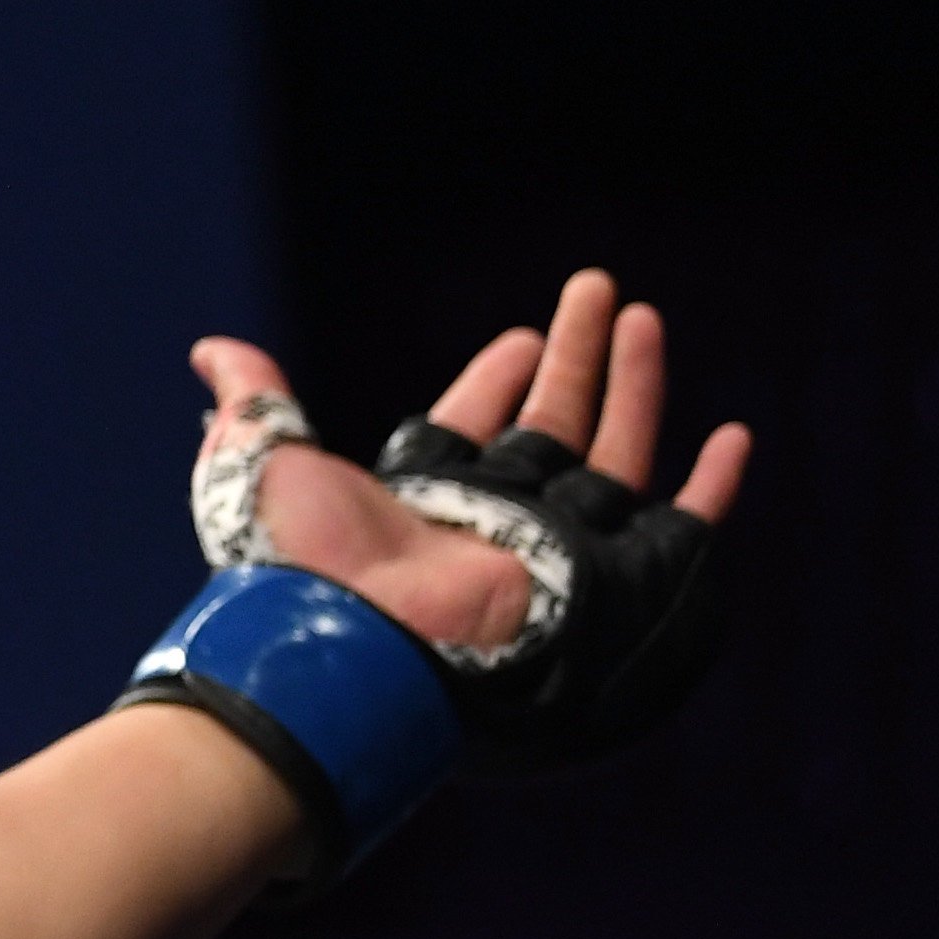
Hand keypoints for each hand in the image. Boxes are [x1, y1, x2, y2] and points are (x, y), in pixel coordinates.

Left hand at [193, 270, 748, 652]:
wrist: (370, 647)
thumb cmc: (307, 563)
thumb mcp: (263, 461)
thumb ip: (252, 401)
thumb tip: (209, 349)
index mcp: (423, 499)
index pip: (472, 426)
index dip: (496, 379)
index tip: (521, 338)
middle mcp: (493, 523)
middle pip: (550, 423)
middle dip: (575, 358)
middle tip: (596, 291)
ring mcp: (556, 547)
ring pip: (611, 450)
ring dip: (631, 381)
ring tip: (642, 317)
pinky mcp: (615, 577)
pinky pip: (682, 524)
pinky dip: (712, 483)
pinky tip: (730, 437)